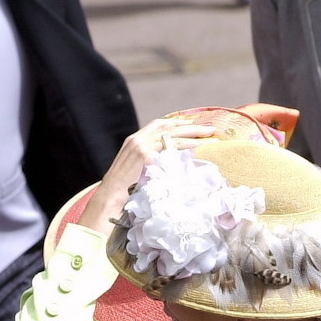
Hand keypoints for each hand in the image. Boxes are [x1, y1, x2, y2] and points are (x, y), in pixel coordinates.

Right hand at [76, 117, 215, 234]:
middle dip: (191, 126)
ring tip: (210, 137)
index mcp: (134, 139)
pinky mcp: (145, 156)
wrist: (110, 197)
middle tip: (209, 128)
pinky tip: (197, 149)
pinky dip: (185, 147)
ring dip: (193, 135)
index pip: (159, 125)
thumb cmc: (123, 188)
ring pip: (172, 135)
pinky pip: (170, 148)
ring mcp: (141, 146)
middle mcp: (138, 138)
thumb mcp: (134, 167)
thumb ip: (149, 159)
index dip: (177, 124)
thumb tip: (169, 161)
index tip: (192, 124)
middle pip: (169, 126)